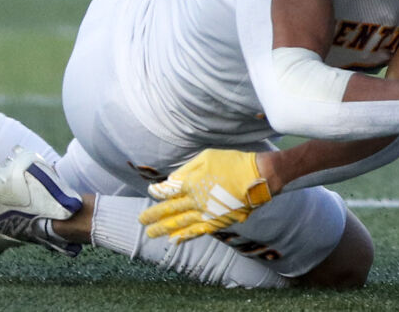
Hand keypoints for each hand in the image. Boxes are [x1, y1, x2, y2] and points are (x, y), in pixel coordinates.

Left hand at [137, 149, 273, 241]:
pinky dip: (184, 236)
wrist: (257, 178)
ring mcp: (205, 213)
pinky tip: (175, 240)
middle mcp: (195, 201)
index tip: (151, 192)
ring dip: (163, 229)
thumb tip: (172, 180)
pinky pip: (197, 231)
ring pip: (180, 223)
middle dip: (154, 215)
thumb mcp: (206, 157)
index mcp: (191, 183)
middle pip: (169, 210)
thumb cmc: (232, 162)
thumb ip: (187, 169)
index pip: (168, 191)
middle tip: (141, 220)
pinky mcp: (217, 222)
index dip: (158, 192)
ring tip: (150, 233)